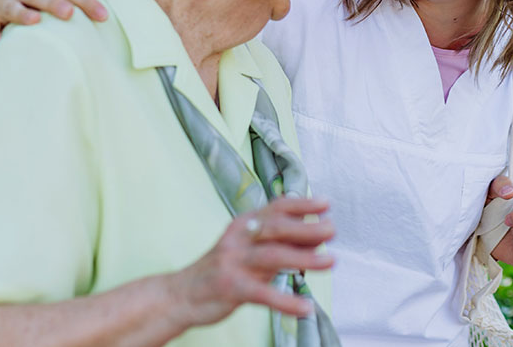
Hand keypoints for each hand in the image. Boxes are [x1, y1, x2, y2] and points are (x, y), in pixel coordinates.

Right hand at [171, 197, 334, 327]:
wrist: (180, 294)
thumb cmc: (224, 270)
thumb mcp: (249, 249)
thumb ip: (278, 242)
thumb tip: (315, 233)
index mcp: (244, 225)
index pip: (275, 208)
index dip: (301, 204)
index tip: (326, 203)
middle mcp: (239, 238)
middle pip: (276, 228)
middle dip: (307, 228)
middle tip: (332, 229)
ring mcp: (233, 262)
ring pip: (272, 256)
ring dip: (304, 258)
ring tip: (330, 261)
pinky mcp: (230, 288)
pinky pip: (262, 294)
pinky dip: (285, 301)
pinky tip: (305, 307)